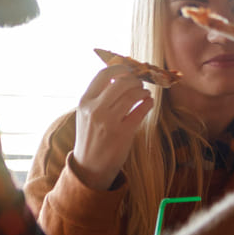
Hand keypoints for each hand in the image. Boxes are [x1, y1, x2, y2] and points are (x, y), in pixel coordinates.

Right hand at [71, 65, 153, 189]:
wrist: (90, 166)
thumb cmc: (92, 136)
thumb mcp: (87, 114)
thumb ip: (99, 96)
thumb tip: (120, 77)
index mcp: (84, 102)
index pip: (103, 74)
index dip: (120, 68)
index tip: (129, 70)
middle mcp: (95, 109)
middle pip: (122, 82)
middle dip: (135, 80)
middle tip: (140, 84)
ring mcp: (109, 121)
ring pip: (133, 94)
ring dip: (143, 92)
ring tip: (144, 94)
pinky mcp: (123, 132)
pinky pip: (142, 110)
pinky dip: (148, 103)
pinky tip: (148, 103)